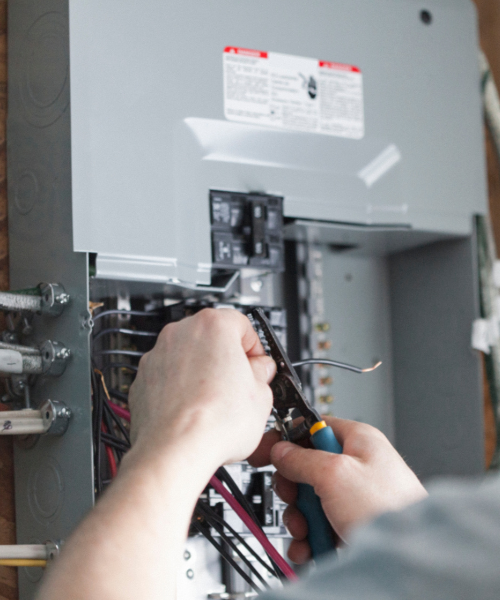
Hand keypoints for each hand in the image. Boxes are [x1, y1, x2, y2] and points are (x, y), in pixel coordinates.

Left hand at [128, 308, 275, 473]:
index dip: (255, 348)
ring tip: (216, 403)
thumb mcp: (261, 395)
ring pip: (188, 357)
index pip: (242, 325)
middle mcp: (180, 333)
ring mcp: (157, 355)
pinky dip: (180, 389)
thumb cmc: (214, 422)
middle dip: (227, 359)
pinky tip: (194, 411)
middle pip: (212, 338)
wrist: (175, 450)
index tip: (258, 366)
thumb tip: (260, 371)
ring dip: (202, 373)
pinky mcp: (143, 379)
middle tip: (240, 385)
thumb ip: (263, 373)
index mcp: (213, 325)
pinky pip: (168, 377)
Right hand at [249, 417, 427, 563]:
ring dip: (300, 518)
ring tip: (307, 531)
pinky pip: (319, 526)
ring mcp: (354, 498)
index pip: (313, 427)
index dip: (288, 438)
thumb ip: (301, 458)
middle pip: (307, 468)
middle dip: (294, 489)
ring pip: (310, 500)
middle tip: (294, 498)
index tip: (267, 450)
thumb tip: (280, 450)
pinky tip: (310, 548)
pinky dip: (310, 538)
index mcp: (357, 440)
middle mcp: (357, 466)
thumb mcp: (335, 473)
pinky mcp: (351, 525)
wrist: (409, 559)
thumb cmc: (389, 509)